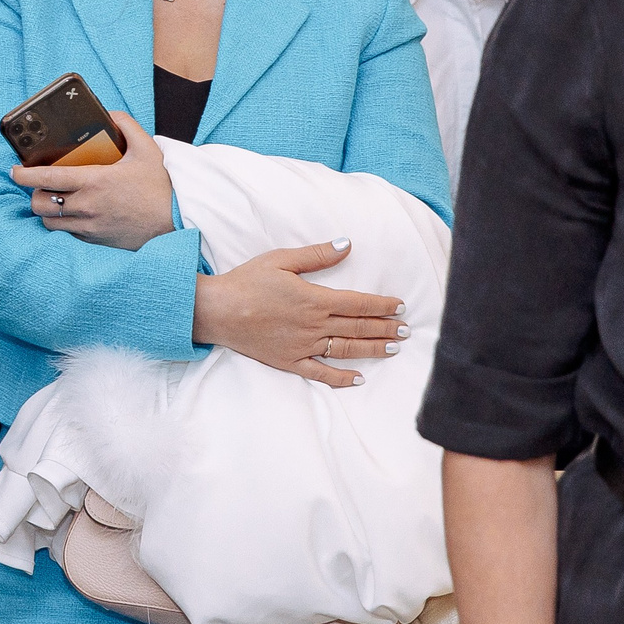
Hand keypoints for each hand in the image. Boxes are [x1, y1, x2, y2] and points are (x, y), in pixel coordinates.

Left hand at [9, 114, 173, 249]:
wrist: (178, 221)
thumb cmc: (162, 185)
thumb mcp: (146, 148)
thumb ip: (125, 125)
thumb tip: (109, 114)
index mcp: (93, 181)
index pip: (46, 178)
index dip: (23, 175)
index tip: (14, 171)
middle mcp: (86, 206)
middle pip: (40, 203)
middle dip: (34, 193)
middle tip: (39, 184)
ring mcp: (89, 227)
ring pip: (49, 222)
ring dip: (46, 210)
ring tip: (53, 199)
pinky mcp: (95, 241)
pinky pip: (67, 234)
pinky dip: (63, 224)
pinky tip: (71, 213)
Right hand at [192, 239, 406, 385]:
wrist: (217, 311)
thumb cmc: (247, 281)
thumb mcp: (281, 259)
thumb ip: (316, 255)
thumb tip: (347, 245)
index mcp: (314, 299)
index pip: (358, 303)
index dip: (382, 305)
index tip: (400, 307)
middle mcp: (314, 325)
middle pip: (358, 327)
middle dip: (385, 328)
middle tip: (406, 330)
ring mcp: (303, 346)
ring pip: (346, 349)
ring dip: (372, 349)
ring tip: (392, 348)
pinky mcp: (290, 361)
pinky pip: (320, 373)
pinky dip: (340, 378)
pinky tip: (358, 379)